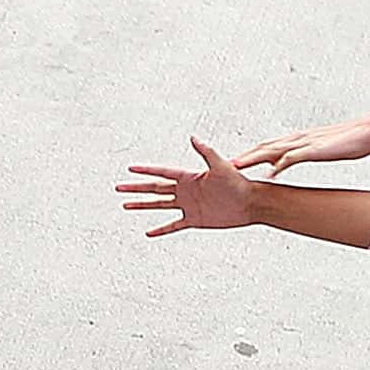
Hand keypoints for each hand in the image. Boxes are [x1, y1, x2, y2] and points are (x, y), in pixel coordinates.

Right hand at [118, 139, 259, 237]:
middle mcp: (186, 191)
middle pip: (155, 189)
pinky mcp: (193, 220)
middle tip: (119, 188)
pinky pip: (173, 226)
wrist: (249, 203)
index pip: (162, 172)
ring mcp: (188, 206)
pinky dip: (160, 230)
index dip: (146, 170)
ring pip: (159, 206)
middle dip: (136, 188)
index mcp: (189, 177)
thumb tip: (193, 137)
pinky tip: (149, 232)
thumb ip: (205, 151)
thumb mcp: (220, 165)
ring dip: (142, 206)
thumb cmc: (238, 183)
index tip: (131, 168)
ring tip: (126, 205)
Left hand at [239, 116, 369, 175]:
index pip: (268, 146)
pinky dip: (280, 165)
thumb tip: (286, 164)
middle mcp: (297, 138)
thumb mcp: (319, 151)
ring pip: (273, 149)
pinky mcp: (315, 149)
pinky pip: (294, 157)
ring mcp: (305, 142)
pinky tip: (269, 174)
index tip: (233, 164)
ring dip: (253, 158)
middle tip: (224, 166)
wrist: (368, 130)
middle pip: (264, 146)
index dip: (250, 155)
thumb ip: (301, 155)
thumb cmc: (348, 141)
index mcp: (298, 139)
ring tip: (236, 167)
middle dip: (244, 156)